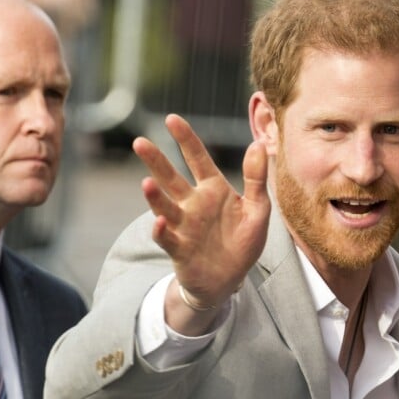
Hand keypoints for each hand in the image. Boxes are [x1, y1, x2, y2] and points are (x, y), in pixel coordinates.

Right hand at [133, 114, 270, 309]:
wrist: (229, 280)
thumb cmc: (242, 242)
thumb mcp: (258, 209)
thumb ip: (256, 178)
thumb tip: (258, 144)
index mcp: (213, 190)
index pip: (197, 158)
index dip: (185, 139)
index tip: (171, 118)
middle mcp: (193, 204)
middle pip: (171, 178)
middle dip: (156, 161)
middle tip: (139, 143)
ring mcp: (184, 226)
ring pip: (165, 206)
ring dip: (155, 196)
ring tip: (146, 183)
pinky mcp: (179, 249)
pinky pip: (168, 238)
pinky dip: (162, 230)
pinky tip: (160, 221)